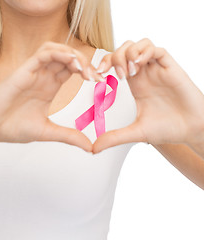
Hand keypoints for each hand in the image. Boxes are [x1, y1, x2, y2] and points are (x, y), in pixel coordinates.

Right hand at [0, 42, 102, 151]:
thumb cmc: (12, 128)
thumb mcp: (47, 132)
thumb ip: (68, 136)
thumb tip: (90, 147)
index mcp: (49, 87)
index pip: (72, 70)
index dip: (89, 71)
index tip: (101, 82)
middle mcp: (43, 76)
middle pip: (68, 57)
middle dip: (85, 62)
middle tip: (97, 76)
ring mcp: (33, 72)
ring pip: (56, 50)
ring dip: (73, 55)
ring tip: (85, 69)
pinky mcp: (23, 70)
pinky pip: (43, 53)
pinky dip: (59, 53)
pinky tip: (71, 63)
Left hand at [93, 38, 203, 152]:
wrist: (191, 131)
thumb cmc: (167, 129)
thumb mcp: (136, 133)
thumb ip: (114, 137)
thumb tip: (93, 149)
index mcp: (134, 84)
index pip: (115, 62)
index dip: (104, 63)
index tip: (98, 76)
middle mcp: (144, 74)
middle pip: (124, 49)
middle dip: (115, 57)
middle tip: (117, 76)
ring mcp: (157, 69)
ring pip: (140, 44)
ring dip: (129, 53)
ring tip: (128, 71)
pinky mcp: (171, 68)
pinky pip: (157, 49)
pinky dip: (145, 52)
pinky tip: (139, 66)